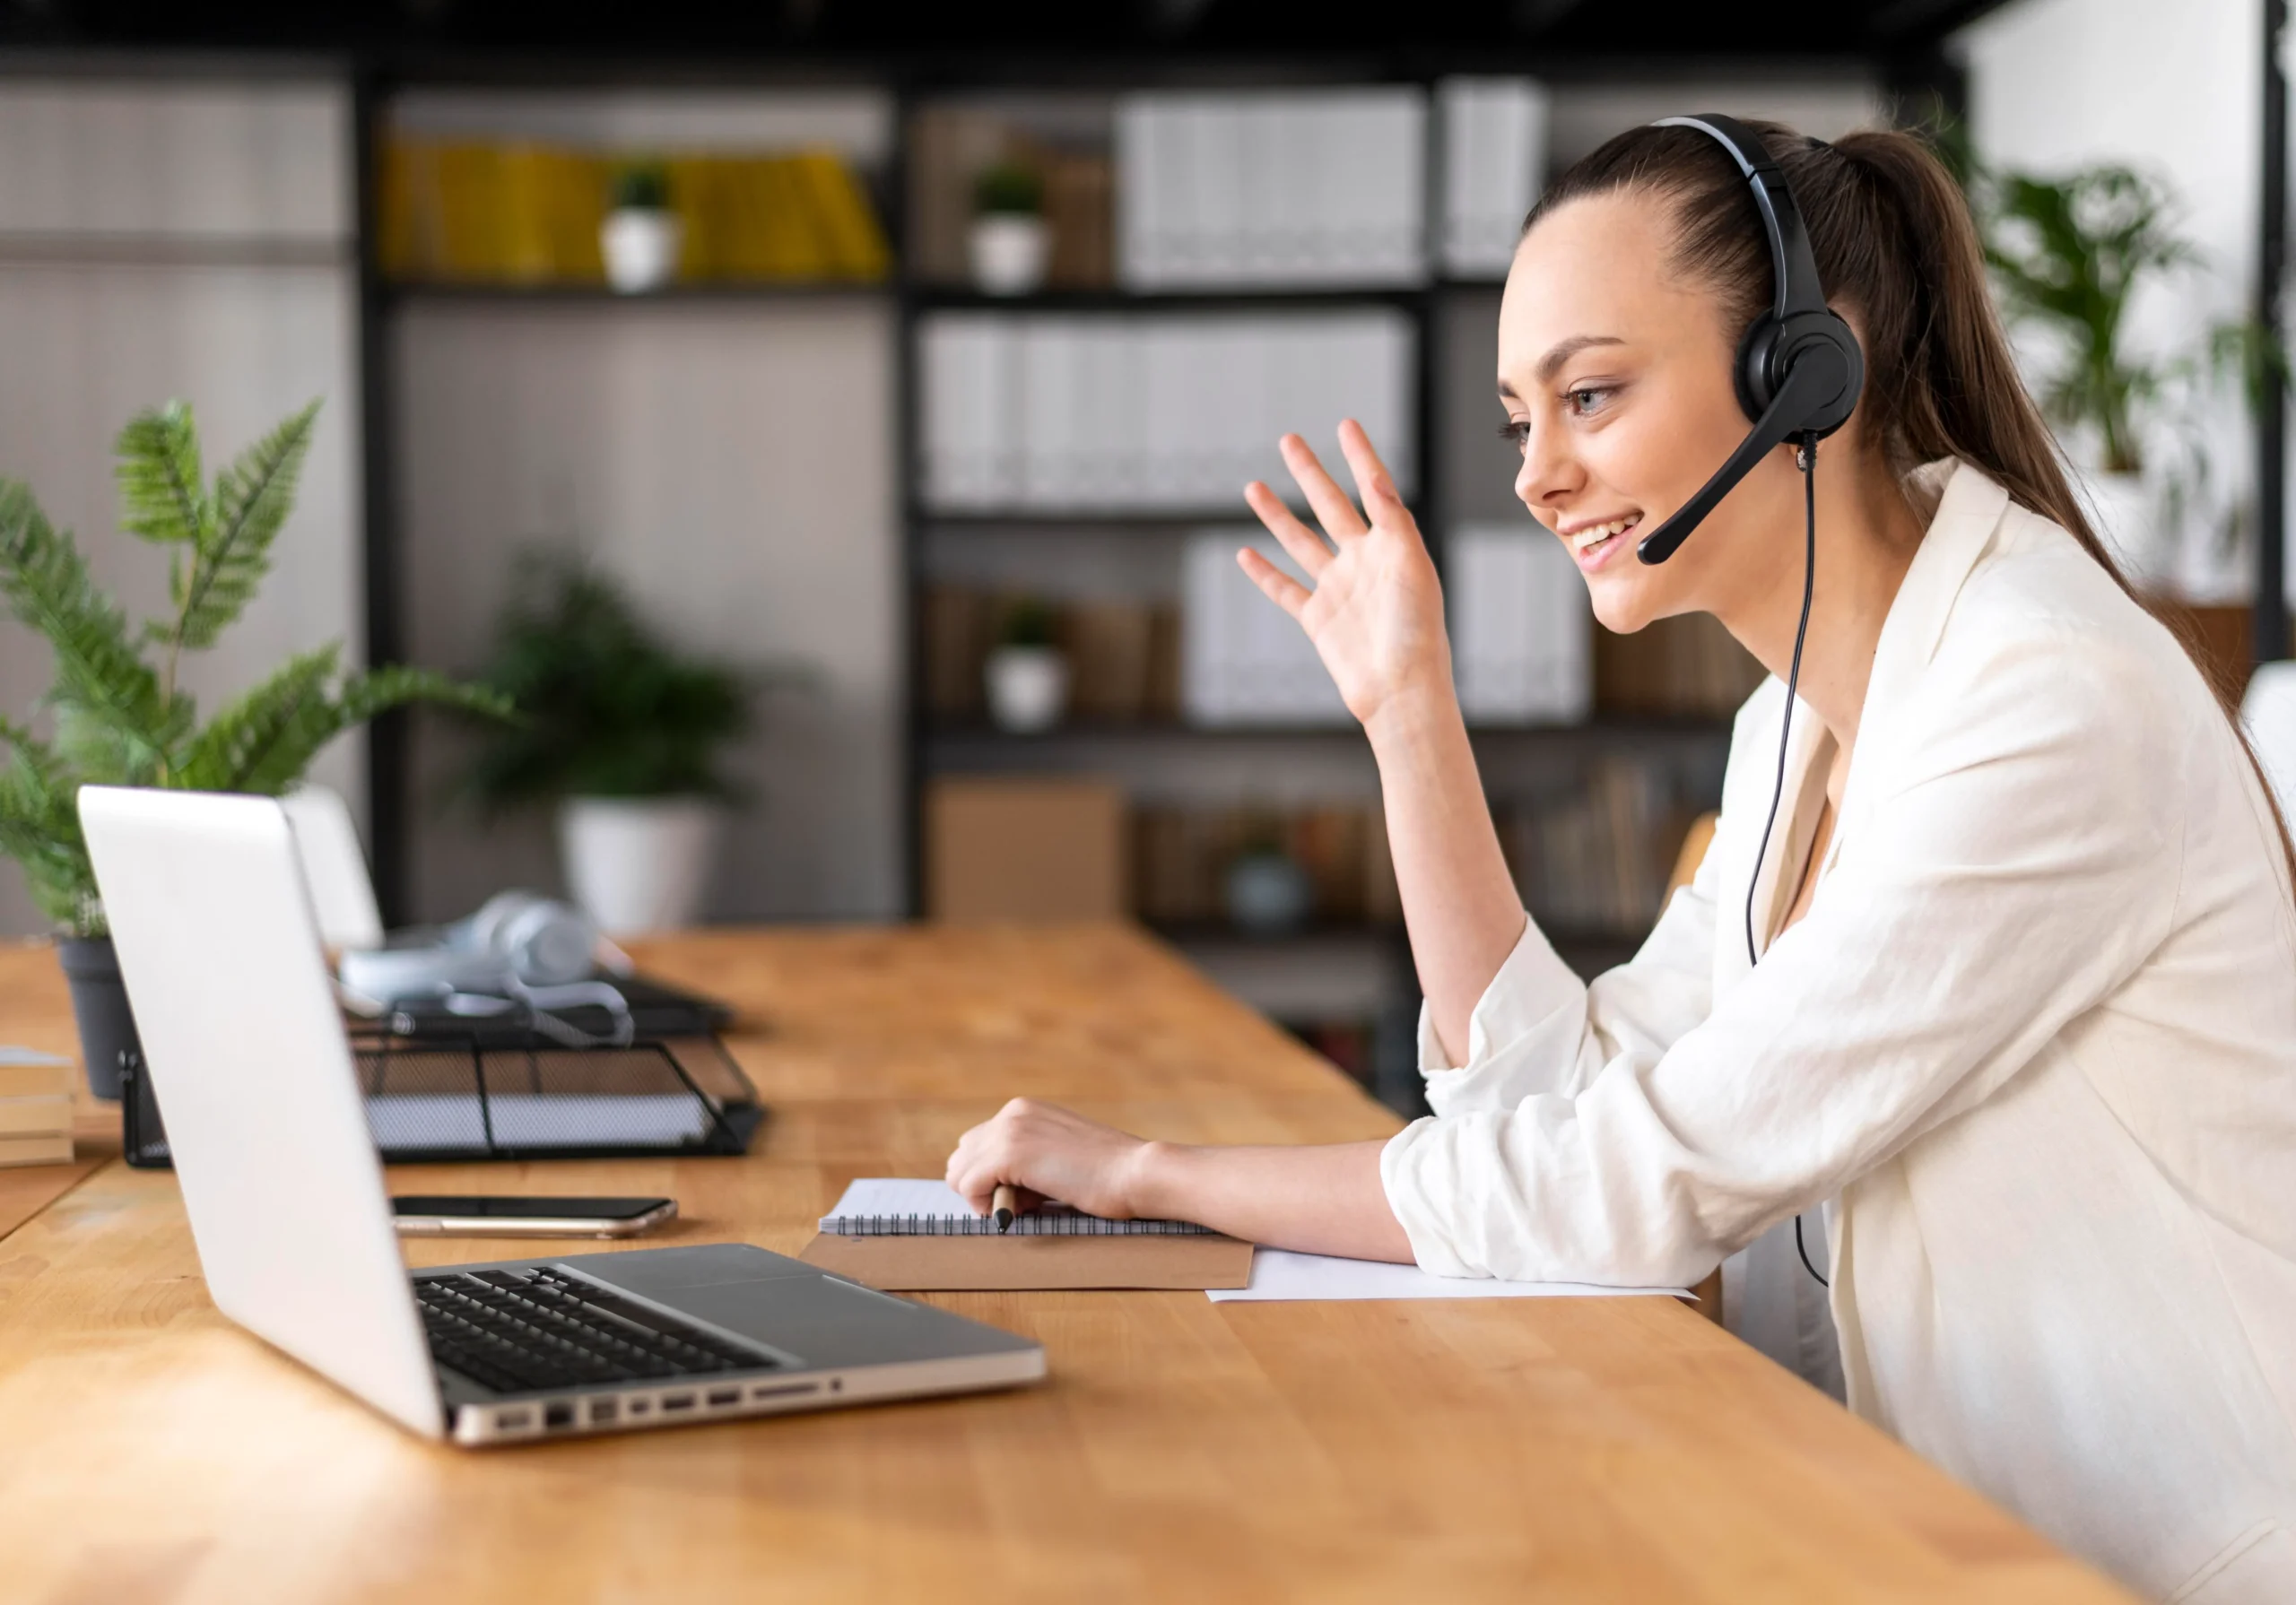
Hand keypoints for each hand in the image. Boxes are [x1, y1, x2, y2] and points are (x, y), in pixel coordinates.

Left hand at [945, 1098, 1159, 1219]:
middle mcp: (1012, 1113)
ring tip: (1023, 1205)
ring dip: (983, 1195)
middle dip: (983, 1185)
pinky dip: (984, 1204)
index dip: (993, 1176)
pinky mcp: (1010, 1153)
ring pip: (959, 1171)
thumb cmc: (1106, 1173)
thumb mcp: (1058, 1153)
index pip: (978, 1145)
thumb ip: (1027, 1159)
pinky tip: (1018, 1209)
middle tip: (1022, 1201)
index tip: (1026, 1192)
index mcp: (1024, 1110)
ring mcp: (1009, 1130)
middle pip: (962, 1156)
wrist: (1134, 1172)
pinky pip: (968, 1185)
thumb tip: (994, 1186)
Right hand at [1241, 419, 1452, 731]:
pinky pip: (1285, 589)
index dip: (1359, 456)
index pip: (1373, 489)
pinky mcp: (1318, 619)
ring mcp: (1338, 589)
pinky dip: (1264, 571)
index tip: (1345, 425)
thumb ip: (1394, 520)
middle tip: (1289, 440)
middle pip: (1329, 506)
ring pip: (1300, 541)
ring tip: (1253, 486)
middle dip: (1309, 472)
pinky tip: (1245, 551)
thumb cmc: (1417, 632)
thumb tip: (1376, 477)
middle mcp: (1363, 562)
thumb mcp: (1411, 566)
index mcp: (1392, 546)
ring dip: (1277, 514)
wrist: (1400, 690)